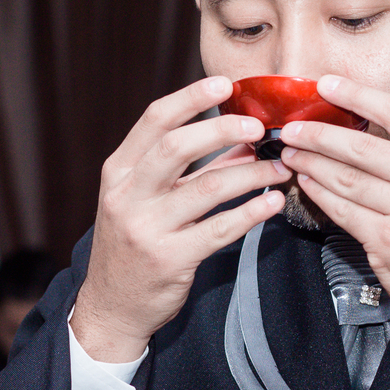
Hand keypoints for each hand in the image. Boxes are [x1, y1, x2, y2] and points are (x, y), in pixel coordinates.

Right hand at [73, 77, 290, 361]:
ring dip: (251, 174)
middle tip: (259, 127)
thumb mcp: (142, 199)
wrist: (111, 305)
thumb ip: (182, 169)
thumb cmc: (131, 244)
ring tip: (278, 168)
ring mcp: (147, 229)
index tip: (225, 84)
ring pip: (207, 188)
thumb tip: (239, 139)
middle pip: (177, 147)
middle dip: (223, 129)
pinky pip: (220, 229)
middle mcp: (128, 196)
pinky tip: (271, 202)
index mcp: (119, 172)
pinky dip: (251, 212)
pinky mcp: (171, 259)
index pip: (154, 121)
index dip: (191, 98)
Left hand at [278, 74, 389, 360]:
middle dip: (320, 134)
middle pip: (364, 147)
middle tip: (292, 127)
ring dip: (312, 163)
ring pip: (347, 178)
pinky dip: (319, 194)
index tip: (327, 83)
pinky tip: (306, 183)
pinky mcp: (388, 242)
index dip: (359, 95)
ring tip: (292, 153)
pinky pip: (343, 210)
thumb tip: (368, 130)